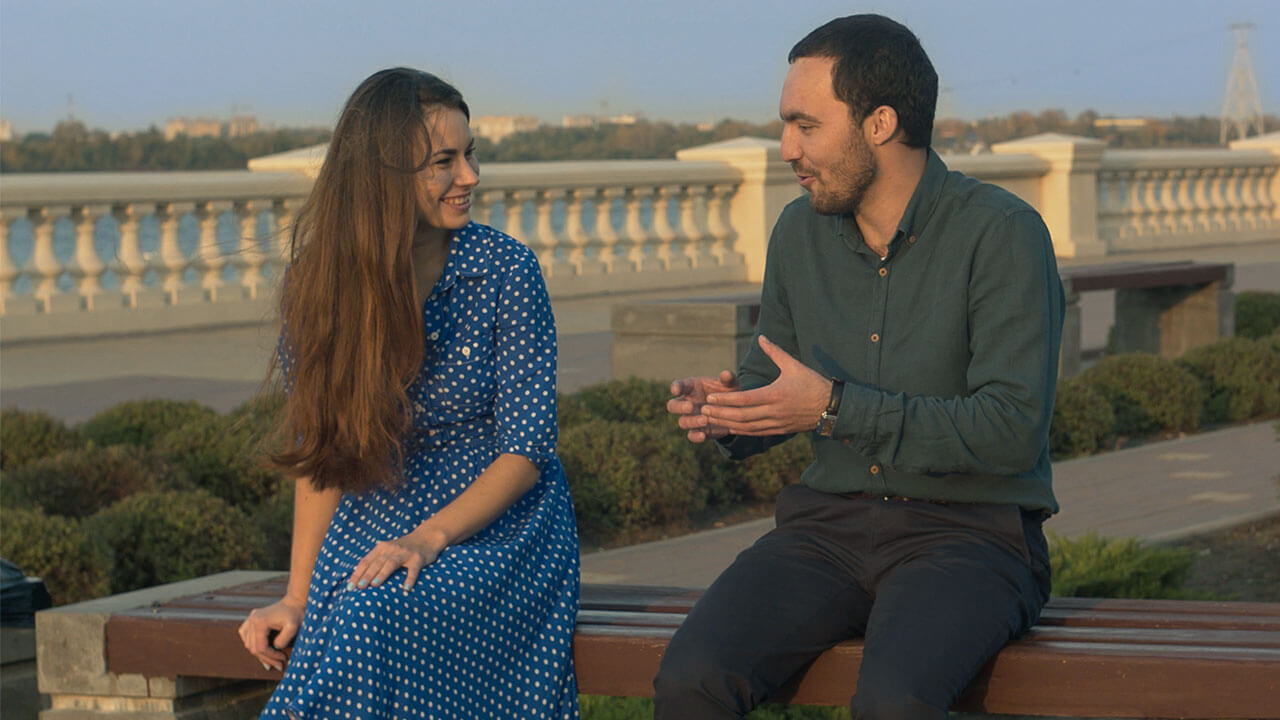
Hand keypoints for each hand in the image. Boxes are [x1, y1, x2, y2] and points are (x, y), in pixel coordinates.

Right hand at [238, 597, 303, 671]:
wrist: (294, 602)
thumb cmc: (296, 614)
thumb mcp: (294, 627)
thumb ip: (284, 639)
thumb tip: (275, 648)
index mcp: (260, 622)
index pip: (260, 647)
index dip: (271, 656)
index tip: (283, 659)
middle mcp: (252, 620)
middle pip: (253, 647)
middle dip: (266, 658)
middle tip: (279, 665)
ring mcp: (250, 619)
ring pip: (248, 643)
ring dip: (259, 654)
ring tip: (271, 661)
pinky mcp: (251, 619)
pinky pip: (246, 636)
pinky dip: (253, 644)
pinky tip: (262, 650)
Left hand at [348, 528, 446, 592]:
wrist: (426, 537)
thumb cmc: (403, 548)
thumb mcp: (387, 549)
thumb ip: (375, 560)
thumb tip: (358, 577)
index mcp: (381, 548)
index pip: (366, 561)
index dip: (357, 574)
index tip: (349, 586)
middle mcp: (392, 549)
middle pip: (377, 563)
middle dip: (367, 575)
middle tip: (358, 587)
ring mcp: (405, 554)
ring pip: (391, 564)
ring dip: (382, 574)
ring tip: (374, 585)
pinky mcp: (418, 559)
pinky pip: (413, 570)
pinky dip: (410, 579)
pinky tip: (406, 588)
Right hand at [668, 369, 738, 442]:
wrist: (736, 410)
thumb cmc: (728, 391)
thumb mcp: (730, 384)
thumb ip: (728, 379)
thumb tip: (726, 374)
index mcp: (691, 388)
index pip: (679, 386)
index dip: (676, 387)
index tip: (676, 390)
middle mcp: (687, 403)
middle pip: (673, 406)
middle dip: (680, 407)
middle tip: (690, 407)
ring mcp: (691, 418)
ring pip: (682, 422)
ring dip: (692, 421)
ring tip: (705, 420)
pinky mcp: (698, 430)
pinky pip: (692, 436)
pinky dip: (696, 437)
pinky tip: (703, 436)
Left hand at [700, 335, 830, 435]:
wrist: (831, 406)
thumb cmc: (812, 383)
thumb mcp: (794, 365)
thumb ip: (775, 352)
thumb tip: (761, 337)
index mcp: (775, 395)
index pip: (744, 400)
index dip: (725, 400)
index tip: (710, 398)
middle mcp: (774, 412)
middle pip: (741, 416)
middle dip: (720, 414)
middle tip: (702, 411)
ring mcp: (776, 423)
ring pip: (746, 427)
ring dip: (727, 423)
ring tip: (710, 420)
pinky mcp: (779, 430)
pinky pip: (755, 433)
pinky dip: (740, 431)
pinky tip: (729, 427)